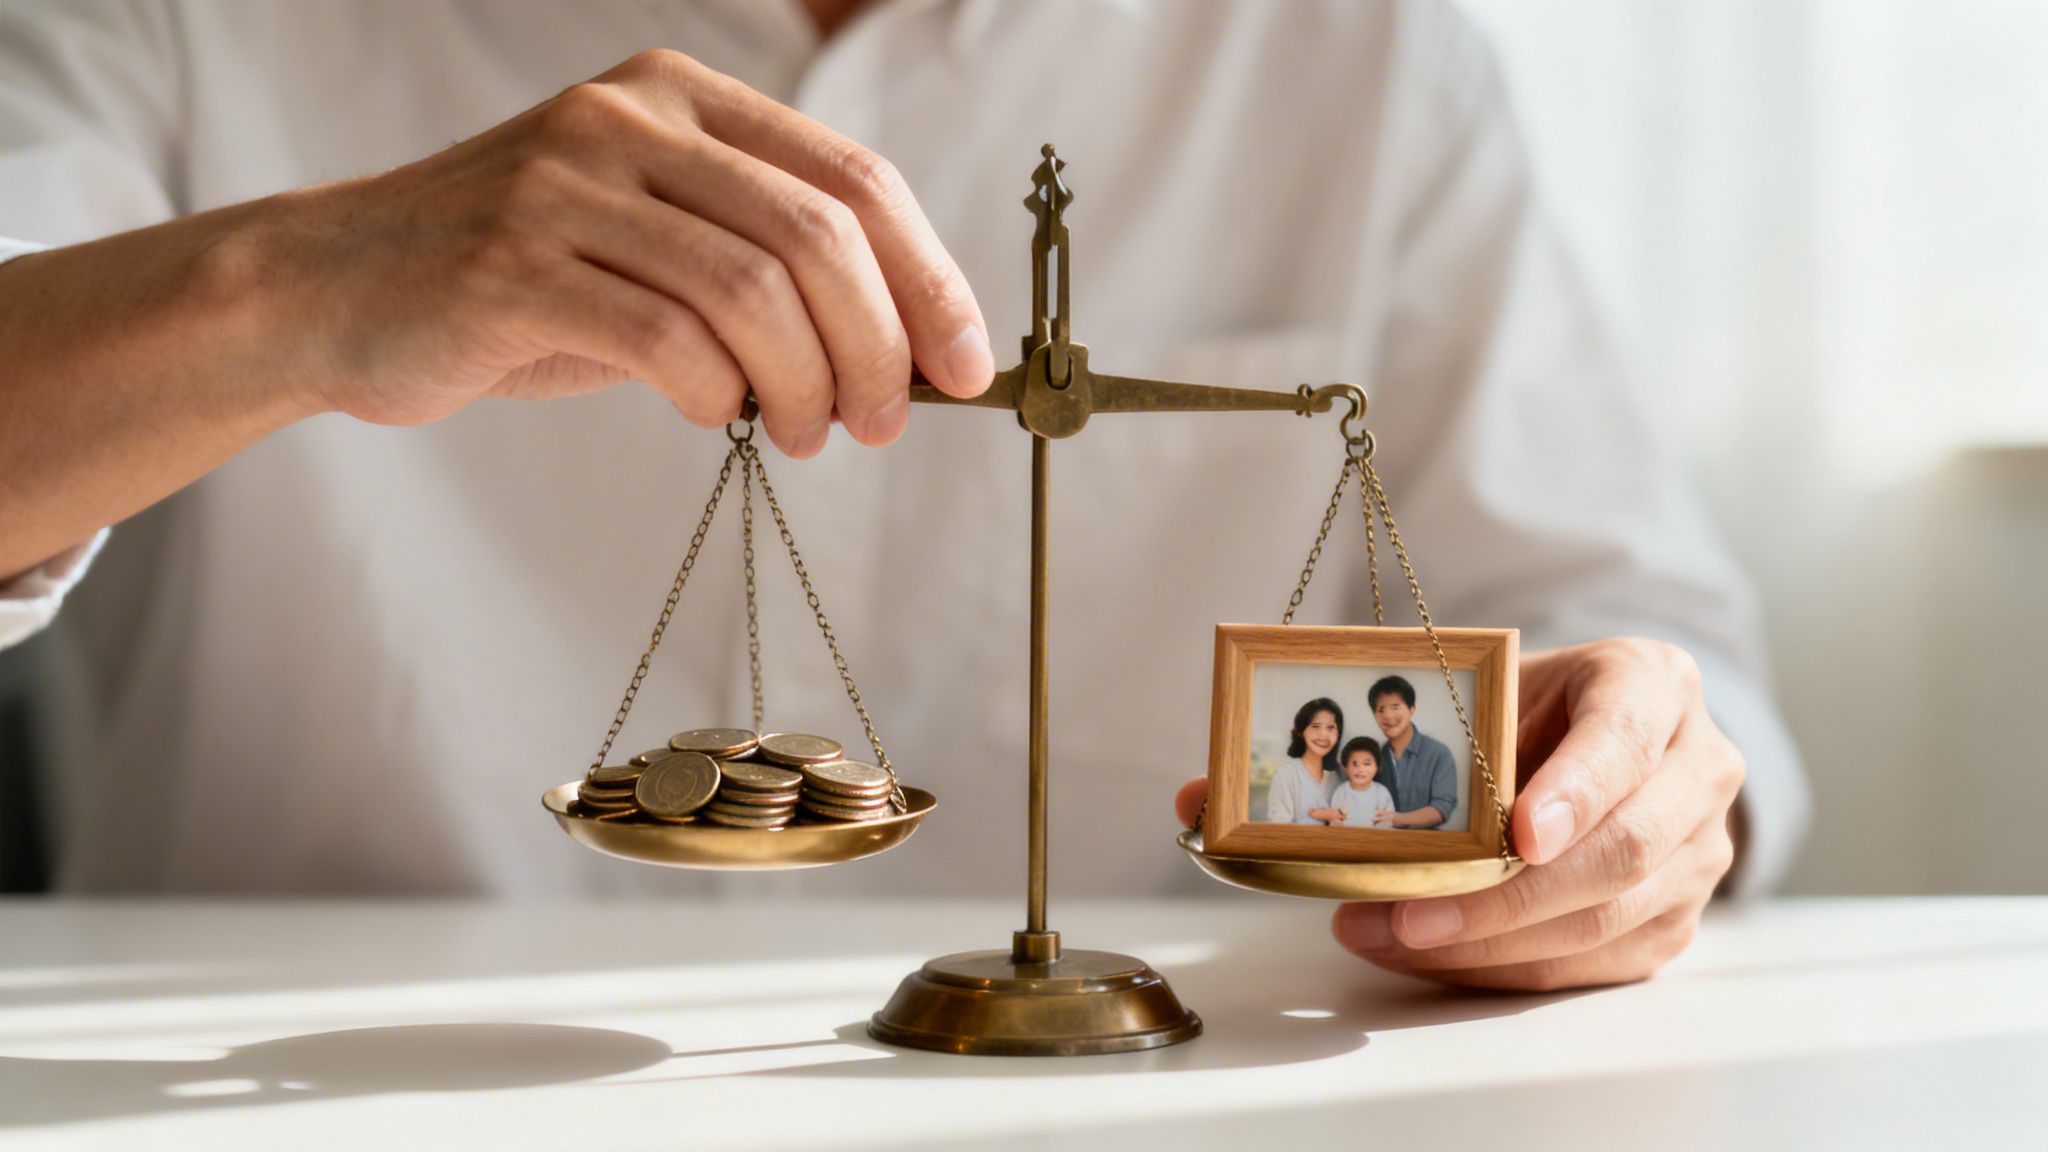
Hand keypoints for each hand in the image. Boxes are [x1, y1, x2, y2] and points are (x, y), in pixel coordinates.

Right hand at [271, 49, 992, 454]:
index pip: (856, 180)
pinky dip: (716, 395)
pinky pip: (666, 341)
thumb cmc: (526, 281)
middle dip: (879, 348)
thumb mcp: (654, 243)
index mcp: (684, 99)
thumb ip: (764, 269)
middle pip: (819, 237)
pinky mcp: (512, 265)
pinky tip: (715, 415)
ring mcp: (567, 185)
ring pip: (753, 293)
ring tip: (807, 434)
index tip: (966, 368)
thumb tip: (907, 356)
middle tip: (884, 423)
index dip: (930, 279)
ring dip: (807, 386)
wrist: (337, 288)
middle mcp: (631, 122)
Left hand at [1173, 638, 1742, 991]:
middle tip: (1406, 919)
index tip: (1518, 833)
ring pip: (1607, 918)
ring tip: (1387, 937)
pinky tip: (1431, 957)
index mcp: (1651, 683)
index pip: (1625, 733)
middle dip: (1502, 895)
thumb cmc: (1521, 709)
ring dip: (1489, 942)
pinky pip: (1595, 964)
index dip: (1575, 786)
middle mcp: (1696, 765)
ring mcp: (1699, 850)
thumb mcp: (1459, 689)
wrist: (1597, 738)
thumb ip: (1346, 727)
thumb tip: (1202, 799)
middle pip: (1621, 848)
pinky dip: (1507, 966)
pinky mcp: (1675, 917)